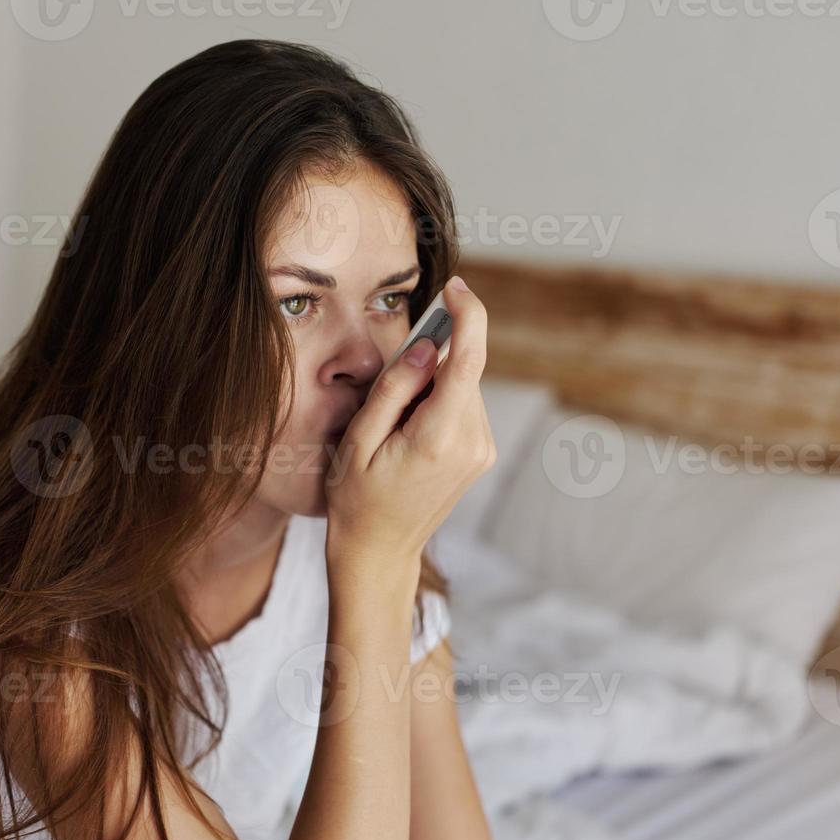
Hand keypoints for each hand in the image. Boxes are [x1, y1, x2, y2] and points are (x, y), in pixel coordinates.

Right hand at [325, 276, 496, 564]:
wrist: (378, 552)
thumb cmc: (357, 499)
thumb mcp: (359, 440)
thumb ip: (394, 388)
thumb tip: (427, 346)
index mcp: (440, 438)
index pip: (468, 359)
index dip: (466, 314)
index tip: (453, 287)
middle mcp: (473, 442)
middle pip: (462, 369)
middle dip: (429, 362)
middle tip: (386, 398)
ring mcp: (482, 450)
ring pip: (463, 386)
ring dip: (432, 386)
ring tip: (394, 426)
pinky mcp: (482, 453)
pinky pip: (463, 406)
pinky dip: (438, 403)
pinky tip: (410, 433)